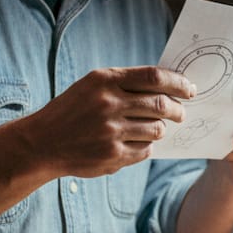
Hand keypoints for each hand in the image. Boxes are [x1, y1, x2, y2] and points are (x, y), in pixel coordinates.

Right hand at [24, 66, 194, 177]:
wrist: (42, 143)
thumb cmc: (73, 111)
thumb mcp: (93, 86)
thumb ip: (126, 83)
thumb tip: (169, 87)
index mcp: (104, 80)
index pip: (154, 77)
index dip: (178, 83)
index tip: (190, 89)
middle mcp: (108, 103)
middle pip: (161, 104)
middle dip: (177, 110)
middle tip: (181, 113)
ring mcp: (111, 131)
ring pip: (157, 129)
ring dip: (160, 129)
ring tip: (153, 129)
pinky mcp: (113, 155)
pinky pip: (146, 150)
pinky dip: (146, 147)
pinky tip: (135, 144)